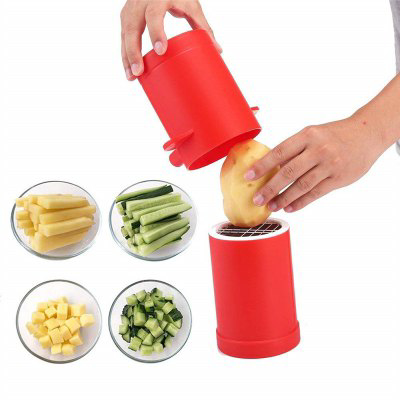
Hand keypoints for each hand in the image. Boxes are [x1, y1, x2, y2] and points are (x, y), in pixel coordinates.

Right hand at [120, 0, 220, 79]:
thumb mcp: (192, 6)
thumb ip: (203, 27)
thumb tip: (218, 50)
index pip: (154, 14)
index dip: (156, 32)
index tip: (161, 51)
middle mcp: (141, 2)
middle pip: (133, 27)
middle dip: (134, 51)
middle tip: (140, 72)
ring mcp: (131, 9)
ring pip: (125, 34)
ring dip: (126, 57)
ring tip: (132, 77)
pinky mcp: (126, 17)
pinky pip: (123, 37)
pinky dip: (124, 54)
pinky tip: (128, 70)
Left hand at [244, 117, 386, 212]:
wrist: (367, 134)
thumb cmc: (333, 134)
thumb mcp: (313, 133)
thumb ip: (294, 149)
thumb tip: (268, 166)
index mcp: (307, 135)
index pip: (279, 152)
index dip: (262, 166)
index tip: (248, 176)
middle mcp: (318, 149)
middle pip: (289, 172)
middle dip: (270, 187)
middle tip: (257, 199)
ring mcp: (329, 165)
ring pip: (302, 186)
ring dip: (284, 198)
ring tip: (272, 206)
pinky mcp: (338, 178)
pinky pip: (315, 193)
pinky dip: (301, 202)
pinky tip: (289, 207)